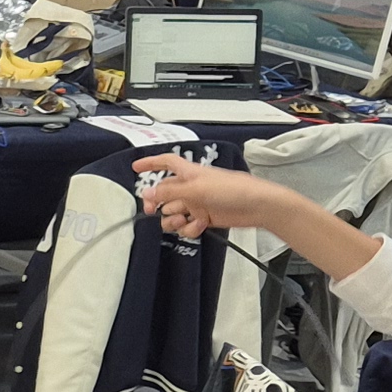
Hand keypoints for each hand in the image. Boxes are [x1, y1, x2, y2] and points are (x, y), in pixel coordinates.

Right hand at [135, 160, 290, 238]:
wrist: (256, 206)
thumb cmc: (232, 189)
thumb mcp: (196, 189)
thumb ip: (170, 192)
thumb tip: (148, 193)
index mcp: (188, 174)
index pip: (165, 163)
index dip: (150, 163)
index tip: (136, 168)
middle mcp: (191, 188)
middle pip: (164, 194)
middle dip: (156, 203)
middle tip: (151, 210)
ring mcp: (197, 204)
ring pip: (173, 213)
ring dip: (173, 220)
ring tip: (182, 221)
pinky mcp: (204, 218)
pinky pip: (187, 226)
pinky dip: (189, 228)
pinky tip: (199, 226)